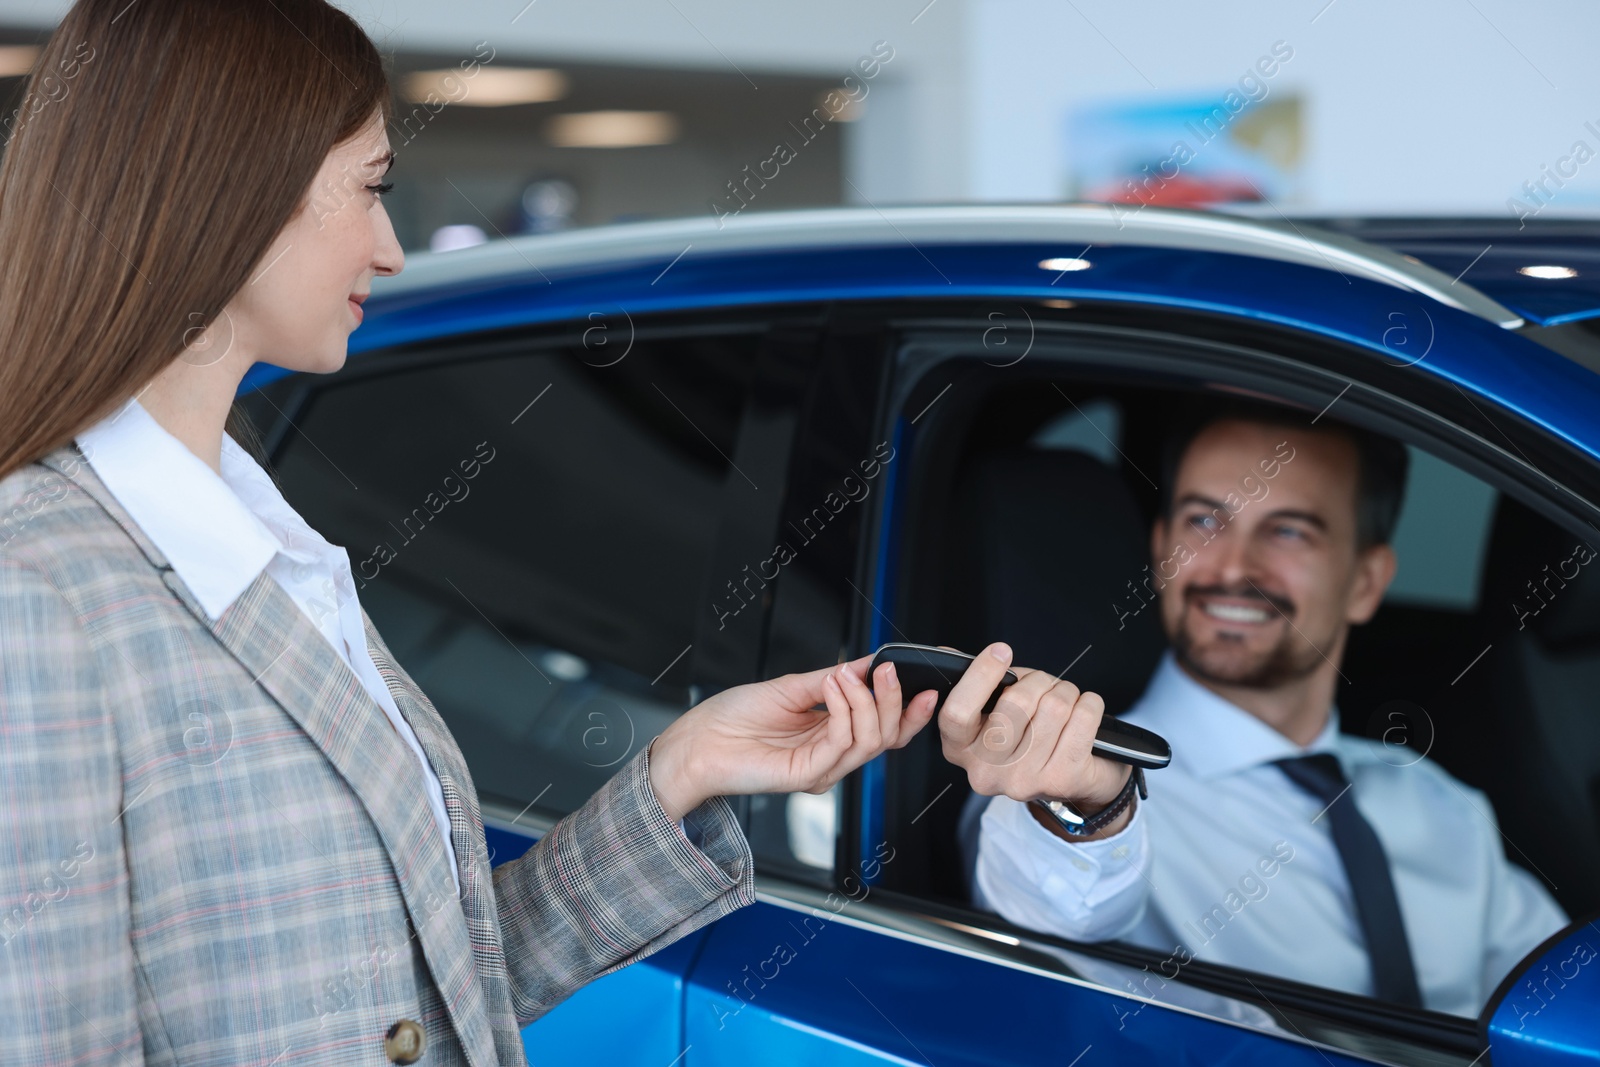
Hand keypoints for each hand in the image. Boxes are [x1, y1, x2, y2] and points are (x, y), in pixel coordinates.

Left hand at [646, 655, 939, 821]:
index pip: (886, 731)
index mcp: (832, 737)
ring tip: (847, 674)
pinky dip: (844, 711)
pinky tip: (832, 687)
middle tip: (888, 670)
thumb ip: (835, 678)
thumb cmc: (733, 717)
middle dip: (894, 701)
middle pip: (886, 737)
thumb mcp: (794, 686)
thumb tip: (870, 662)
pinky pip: (842, 744)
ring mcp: (822, 769)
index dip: (910, 712)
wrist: (698, 740)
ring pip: (870, 741)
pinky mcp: (806, 776)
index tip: (927, 685)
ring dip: (866, 701)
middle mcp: (832, 756)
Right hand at [939, 642, 1132, 838]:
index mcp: (960, 748)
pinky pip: (1083, 717)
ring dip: (1066, 692)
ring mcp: (1023, 780)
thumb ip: (977, 682)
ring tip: (1064, 701)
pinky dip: (1090, 703)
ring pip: (1054, 706)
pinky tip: (1084, 710)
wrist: (1072, 782)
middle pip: (1016, 702)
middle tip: (1044, 686)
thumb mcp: (993, 711)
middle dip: (1038, 681)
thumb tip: (956, 652)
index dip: (980, 676)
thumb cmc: (1027, 735)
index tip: (1000, 651)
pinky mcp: (1062, 781)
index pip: (957, 712)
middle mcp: (986, 771)